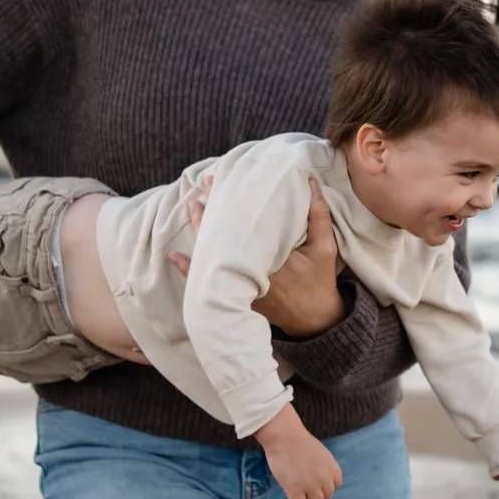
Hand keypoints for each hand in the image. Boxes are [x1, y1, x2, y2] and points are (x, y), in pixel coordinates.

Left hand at [167, 176, 344, 338]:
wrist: (313, 320)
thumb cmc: (320, 281)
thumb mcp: (325, 248)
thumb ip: (319, 216)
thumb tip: (310, 181)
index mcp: (274, 255)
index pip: (249, 221)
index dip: (234, 198)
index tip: (225, 178)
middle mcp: (251, 270)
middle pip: (225, 233)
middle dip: (214, 207)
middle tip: (206, 183)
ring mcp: (240, 284)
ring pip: (213, 253)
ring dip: (201, 228)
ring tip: (193, 205)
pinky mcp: (234, 295)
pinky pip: (207, 281)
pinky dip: (189, 269)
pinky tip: (174, 256)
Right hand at [256, 404, 342, 498]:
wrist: (284, 435)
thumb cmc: (298, 442)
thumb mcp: (320, 454)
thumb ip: (324, 469)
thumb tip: (320, 487)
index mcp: (332, 469)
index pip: (334, 486)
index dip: (322, 484)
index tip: (311, 476)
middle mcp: (325, 479)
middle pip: (325, 498)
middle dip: (314, 493)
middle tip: (301, 483)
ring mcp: (311, 485)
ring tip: (296, 489)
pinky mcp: (295, 489)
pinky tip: (289, 493)